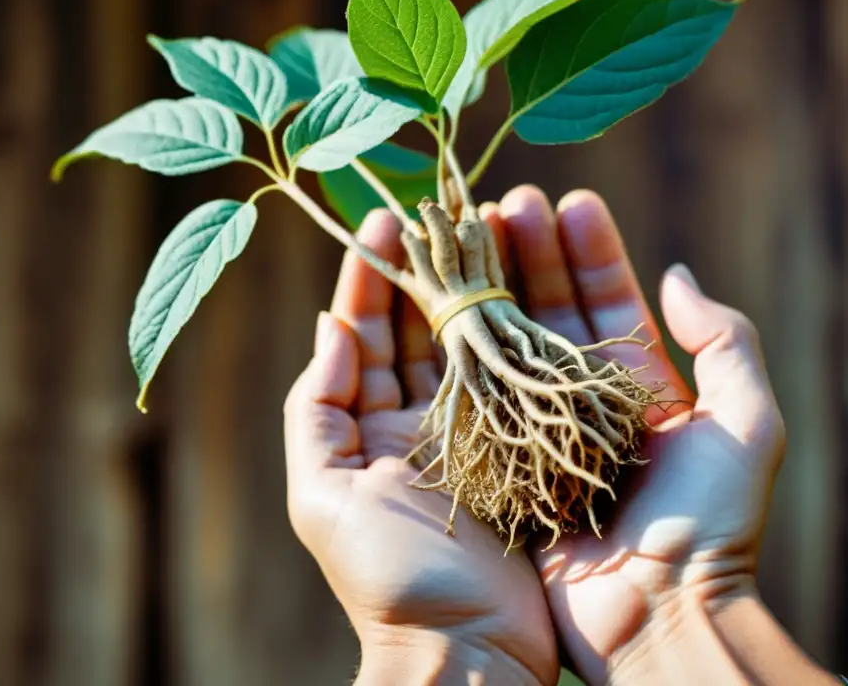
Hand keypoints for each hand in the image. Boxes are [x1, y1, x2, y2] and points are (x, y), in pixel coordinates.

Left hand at [283, 211, 558, 685]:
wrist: (470, 652)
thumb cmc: (387, 579)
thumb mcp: (321, 496)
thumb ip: (315, 409)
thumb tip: (328, 325)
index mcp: (365, 431)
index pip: (363, 335)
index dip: (370, 275)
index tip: (384, 218)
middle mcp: (418, 424)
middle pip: (419, 328)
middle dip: (431, 267)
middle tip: (448, 207)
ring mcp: (474, 432)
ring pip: (471, 342)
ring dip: (479, 285)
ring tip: (493, 226)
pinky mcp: (524, 446)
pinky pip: (520, 377)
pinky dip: (524, 331)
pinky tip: (533, 285)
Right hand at [484, 186, 828, 684]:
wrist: (659, 615)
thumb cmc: (711, 523)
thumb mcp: (748, 424)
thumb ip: (726, 340)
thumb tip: (676, 276)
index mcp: (644, 389)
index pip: (613, 302)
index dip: (593, 251)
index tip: (570, 202)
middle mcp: (591, 404)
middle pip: (556, 313)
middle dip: (533, 257)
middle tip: (507, 204)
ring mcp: (547, 432)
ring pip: (515, 346)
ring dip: (497, 290)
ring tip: (475, 236)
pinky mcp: (510, 464)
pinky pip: (485, 398)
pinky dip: (468, 353)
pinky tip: (450, 308)